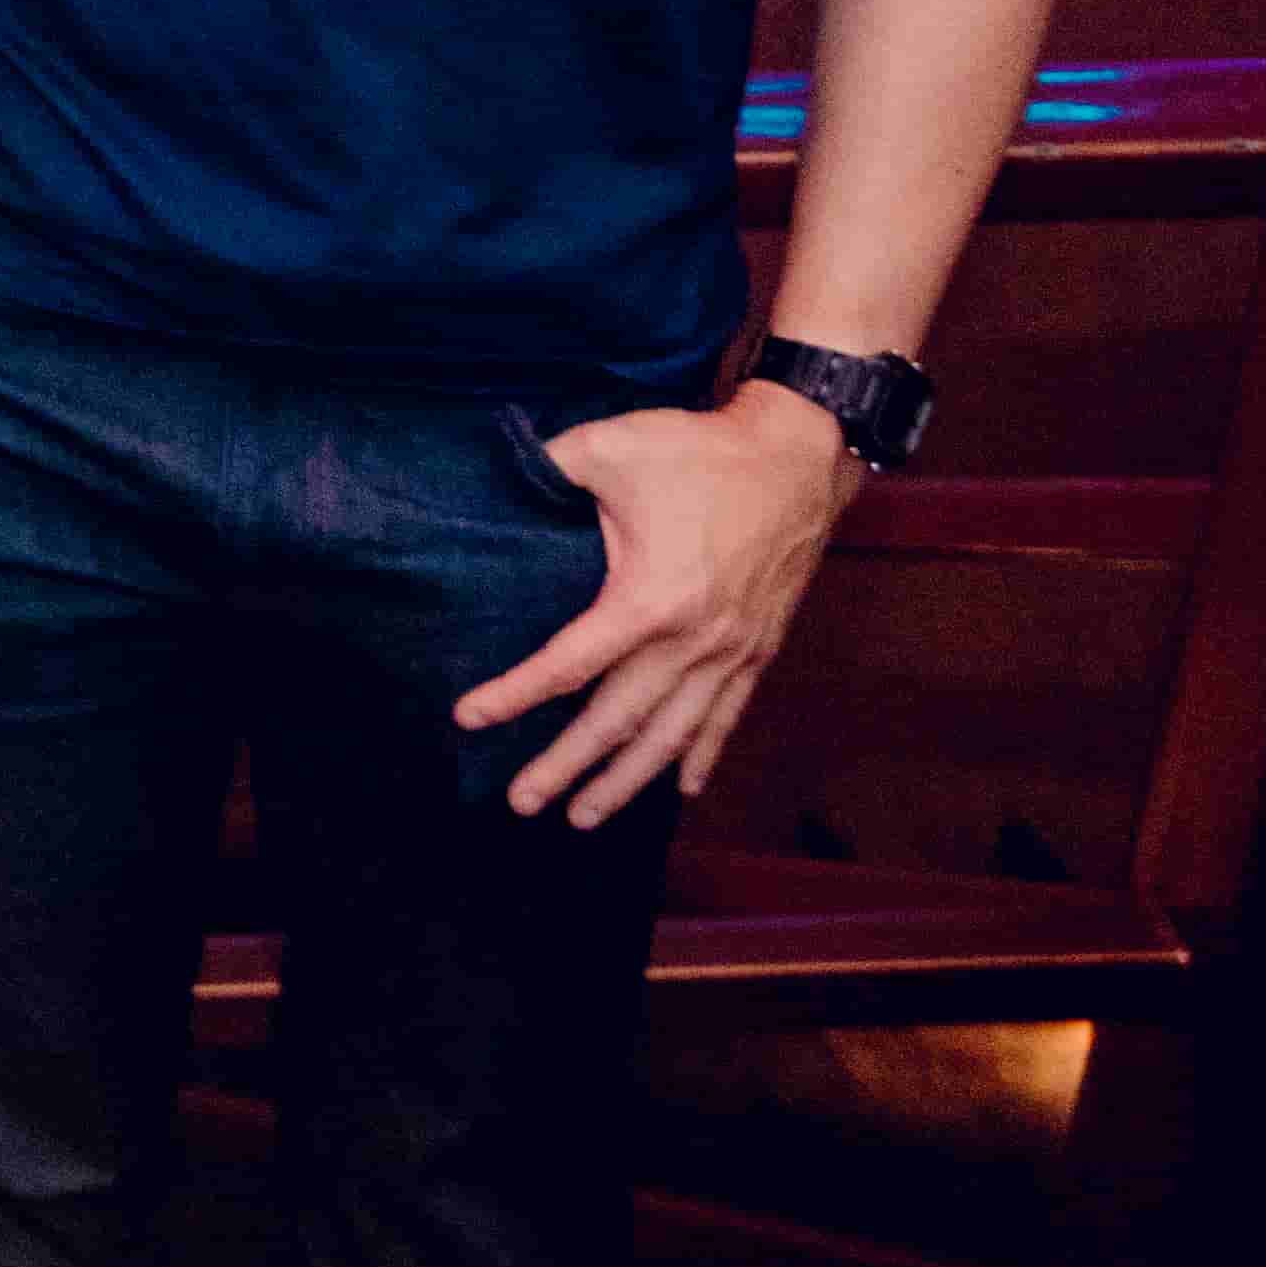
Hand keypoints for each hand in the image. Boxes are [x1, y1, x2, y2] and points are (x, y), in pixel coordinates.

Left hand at [456, 382, 855, 824]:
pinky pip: (727, 716)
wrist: (797, 455)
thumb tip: (490, 478)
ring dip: (628, 781)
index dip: (515, 695)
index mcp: (650, 599)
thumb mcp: (608, 448)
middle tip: (521, 803)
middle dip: (567, 766)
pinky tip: (682, 789)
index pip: (569, 664)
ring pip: (673, 734)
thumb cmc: (698, 451)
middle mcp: (695, 640)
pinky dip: (702, 756)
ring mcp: (733, 651)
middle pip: (618, 720)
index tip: (468, 718)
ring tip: (586, 818)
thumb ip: (546, 471)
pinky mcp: (759, 648)